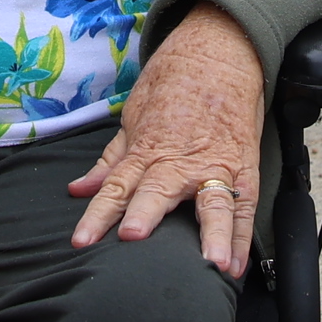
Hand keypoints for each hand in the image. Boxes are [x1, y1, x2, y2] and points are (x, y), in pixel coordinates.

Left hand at [69, 3, 264, 277]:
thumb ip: (110, 161)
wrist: (218, 54)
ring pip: (212, 206)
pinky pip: (243, 210)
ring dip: (211, 236)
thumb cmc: (173, 86)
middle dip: (145, 214)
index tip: (83, 240)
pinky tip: (237, 268)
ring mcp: (214, 168)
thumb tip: (78, 191)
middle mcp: (179, 163)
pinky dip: (241, 240)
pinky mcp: (243, 170)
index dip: (97, 214)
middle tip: (135, 237)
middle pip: (158, 193)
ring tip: (212, 266)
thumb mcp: (133, 118)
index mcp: (147, 151)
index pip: (114, 188)